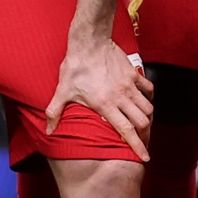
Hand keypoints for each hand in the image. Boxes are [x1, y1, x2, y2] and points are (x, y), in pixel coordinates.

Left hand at [46, 35, 152, 159]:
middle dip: (145, 134)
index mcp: (105, 105)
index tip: (145, 157)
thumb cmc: (76, 66)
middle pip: (142, 121)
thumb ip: (55, 112)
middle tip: (143, 140)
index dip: (137, 146)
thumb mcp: (62, 90)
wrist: (89, 41)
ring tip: (142, 123)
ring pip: (148, 107)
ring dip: (147, 117)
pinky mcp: (133, 73)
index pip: (126, 131)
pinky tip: (144, 100)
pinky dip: (149, 97)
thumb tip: (48, 130)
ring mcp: (129, 85)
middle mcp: (121, 97)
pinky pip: (148, 88)